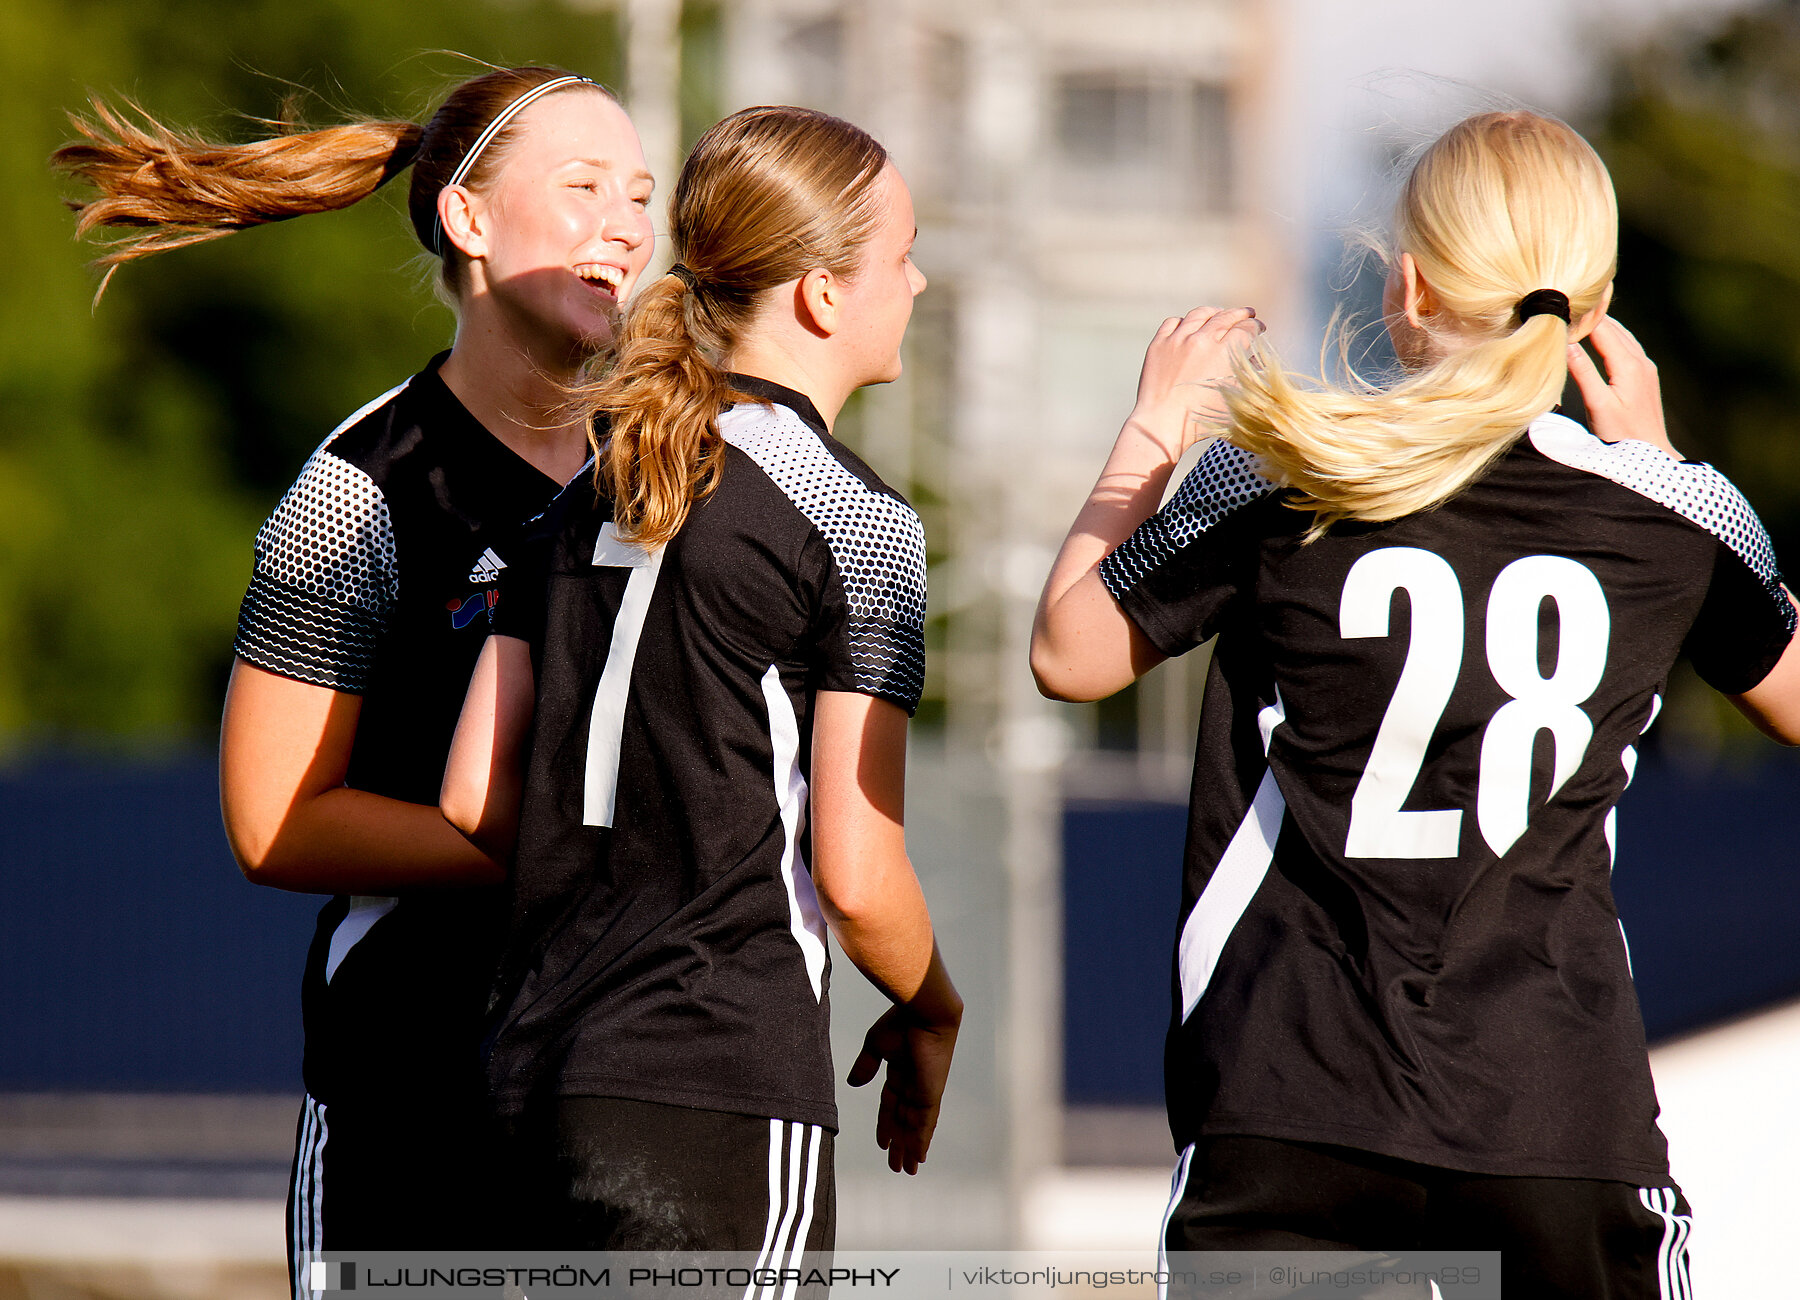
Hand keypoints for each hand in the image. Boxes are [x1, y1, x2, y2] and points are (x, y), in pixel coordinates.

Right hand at [846, 1004, 959, 1174]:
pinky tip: (918, 1156)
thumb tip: (853, 1083)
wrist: (923, 1011)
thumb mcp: (876, 1046)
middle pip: (905, 1121)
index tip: (882, 1143)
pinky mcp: (931, 1093)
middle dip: (900, 1144)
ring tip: (906, 1169)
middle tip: (897, 1166)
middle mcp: (914, 1084)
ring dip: (910, 1148)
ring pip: (915, 1126)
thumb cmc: (900, 1021)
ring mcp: (924, 1090)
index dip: (886, 1125)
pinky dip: (921, 1141)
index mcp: (900, 1071)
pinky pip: (925, 1123)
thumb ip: (866, 1066)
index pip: (891, 1105)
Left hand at [1130, 305, 1264, 454]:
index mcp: (1223, 352)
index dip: (1255, 326)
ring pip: (1199, 314)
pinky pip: (1173, 322)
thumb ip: (1247, 375)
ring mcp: (1178, 340)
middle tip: (1248, 313)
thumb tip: (1258, 362)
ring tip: (1219, 314)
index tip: (1259, 327)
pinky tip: (1189, 325)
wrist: (1162, 423)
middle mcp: (1201, 340)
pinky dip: (1184, 321)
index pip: (1245, 329)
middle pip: (1225, 317)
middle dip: (1241, 314)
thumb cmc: (1201, 418)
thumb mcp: (1232, 396)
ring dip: (1214, 312)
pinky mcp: (1159, 344)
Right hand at [1567, 317, 1680, 459]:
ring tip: (1577, 315)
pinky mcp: (1646, 375)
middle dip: (1590, 315)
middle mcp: (1641, 361)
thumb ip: (1582, 373)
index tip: (1561, 305)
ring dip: (1600, 324)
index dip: (1582, 315)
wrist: (1653, 453)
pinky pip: (1627, 345)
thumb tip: (1566, 344)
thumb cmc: (1623, 435)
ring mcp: (1646, 367)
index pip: (1602, 328)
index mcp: (1629, 365)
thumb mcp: (1598, 405)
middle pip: (1613, 327)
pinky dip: (1610, 337)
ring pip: (1621, 334)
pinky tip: (1597, 338)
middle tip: (1565, 305)